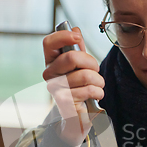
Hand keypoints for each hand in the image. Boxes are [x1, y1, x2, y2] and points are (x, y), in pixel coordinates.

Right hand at [42, 28, 104, 145]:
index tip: (78, 36)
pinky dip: (98, 92)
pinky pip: (89, 90)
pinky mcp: (65, 102)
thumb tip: (75, 29)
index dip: (63, 36)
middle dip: (91, 62)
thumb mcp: (79, 65)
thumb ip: (77, 48)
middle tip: (95, 70)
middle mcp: (49, 75)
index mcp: (51, 62)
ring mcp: (56, 89)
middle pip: (72, 57)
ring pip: (85, 75)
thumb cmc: (79, 87)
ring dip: (98, 80)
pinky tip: (94, 95)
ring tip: (96, 85)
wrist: (77, 116)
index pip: (48, 43)